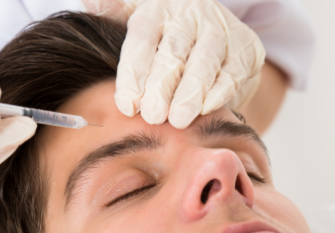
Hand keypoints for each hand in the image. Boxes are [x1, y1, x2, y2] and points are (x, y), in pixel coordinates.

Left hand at [83, 0, 265, 128]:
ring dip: (191, 92)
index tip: (127, 104)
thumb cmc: (161, 33)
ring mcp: (220, 29)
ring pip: (205, 61)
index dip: (134, 72)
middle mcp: (190, 14)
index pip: (142, 38)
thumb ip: (110, 10)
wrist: (208, 32)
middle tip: (153, 116)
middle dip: (162, 86)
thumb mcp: (132, 16)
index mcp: (156, 8)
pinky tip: (207, 108)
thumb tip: (88, 0)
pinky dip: (221, 90)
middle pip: (173, 51)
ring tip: (178, 119)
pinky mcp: (246, 47)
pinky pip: (234, 70)